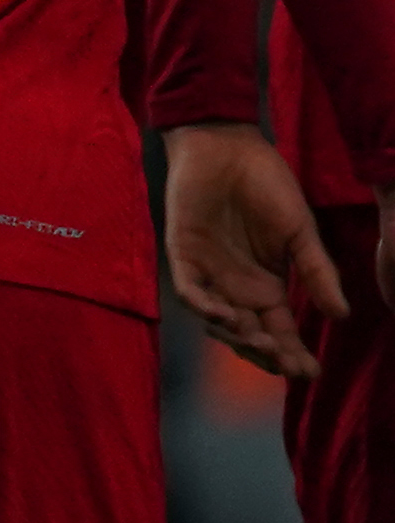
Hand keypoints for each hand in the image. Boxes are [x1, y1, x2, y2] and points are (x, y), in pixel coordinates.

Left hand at [163, 120, 342, 380]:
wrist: (229, 150)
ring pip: (217, 321)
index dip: (292, 353)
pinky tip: (227, 314)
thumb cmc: (267, 187)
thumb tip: (341, 316)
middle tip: (287, 365)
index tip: (310, 373)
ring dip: (238, 335)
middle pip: (249, 335)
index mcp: (266, 285)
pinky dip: (204, 305)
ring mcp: (208, 274)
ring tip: (262, 341)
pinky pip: (189, 290)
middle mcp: (236, 287)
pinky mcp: (182, 256)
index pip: (280, 330)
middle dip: (267, 354)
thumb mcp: (301, 232)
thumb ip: (317, 272)